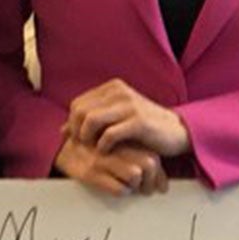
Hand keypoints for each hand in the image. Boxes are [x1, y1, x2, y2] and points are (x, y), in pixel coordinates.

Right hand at [53, 134, 169, 196]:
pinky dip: (121, 191)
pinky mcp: (91, 173)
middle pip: (149, 164)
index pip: (154, 158)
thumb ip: (141, 164)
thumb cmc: (98, 155)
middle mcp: (116, 148)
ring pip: (135, 174)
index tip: (158, 188)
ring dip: (136, 186)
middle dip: (150, 182)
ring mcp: (103, 160)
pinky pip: (117, 188)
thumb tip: (163, 188)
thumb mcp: (121, 154)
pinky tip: (115, 189)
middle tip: (144, 191)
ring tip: (130, 188)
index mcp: (124, 140)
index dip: (159, 176)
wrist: (64, 150)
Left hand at [63, 79, 190, 156]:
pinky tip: (106, 151)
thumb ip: (92, 120)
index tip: (74, 139)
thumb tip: (62, 129)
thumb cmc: (144, 127)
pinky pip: (109, 134)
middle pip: (81, 111)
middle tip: (82, 145)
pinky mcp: (139, 122)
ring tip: (92, 148)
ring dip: (87, 138)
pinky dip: (102, 145)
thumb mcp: (117, 118)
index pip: (78, 103)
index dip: (71, 123)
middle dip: (76, 131)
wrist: (176, 131)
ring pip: (91, 120)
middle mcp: (120, 92)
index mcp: (113, 88)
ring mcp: (130, 105)